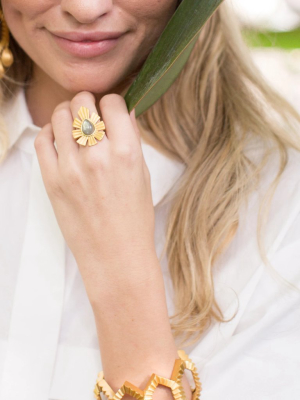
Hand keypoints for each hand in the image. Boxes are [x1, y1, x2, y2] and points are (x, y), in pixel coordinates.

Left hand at [34, 91, 156, 298]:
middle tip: (91, 113)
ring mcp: (71, 168)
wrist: (115, 255)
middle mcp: (98, 156)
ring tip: (74, 123)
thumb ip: (132, 141)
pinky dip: (50, 131)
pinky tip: (60, 137)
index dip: (113, 102)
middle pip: (83, 103)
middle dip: (88, 102)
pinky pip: (43, 139)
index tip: (111, 109)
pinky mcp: (52, 180)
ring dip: (68, 112)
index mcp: (127, 153)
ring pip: (60, 116)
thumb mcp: (143, 176)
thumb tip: (123, 113)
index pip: (113, 103)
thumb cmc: (134, 220)